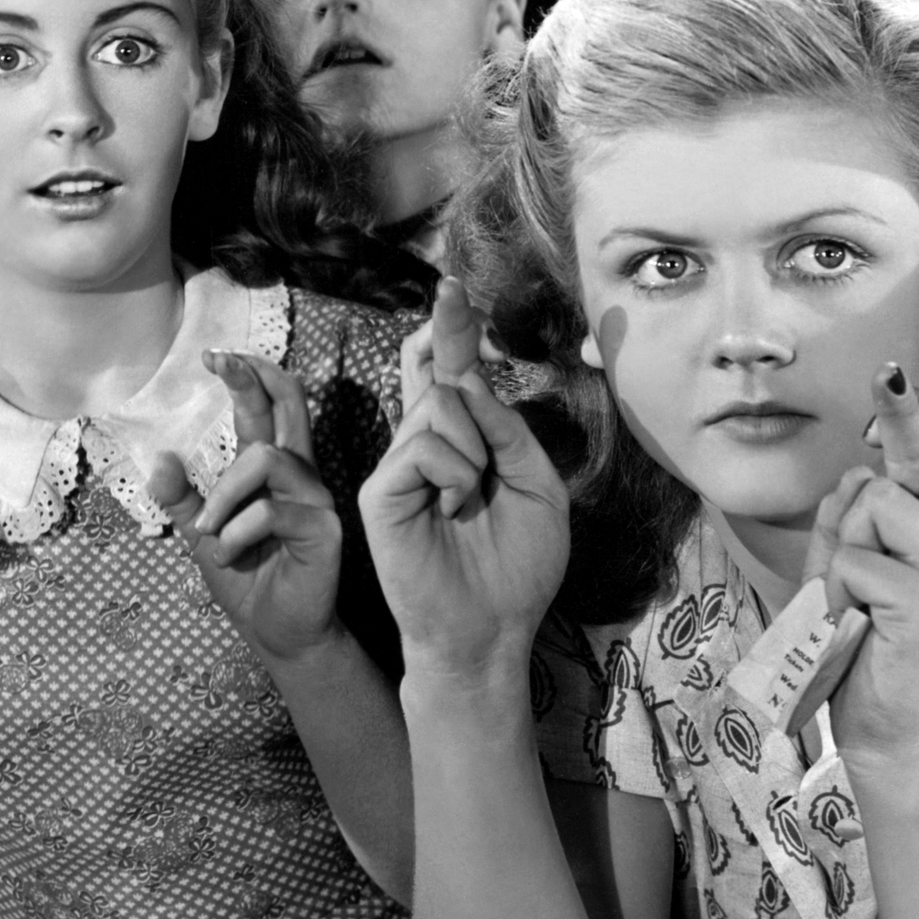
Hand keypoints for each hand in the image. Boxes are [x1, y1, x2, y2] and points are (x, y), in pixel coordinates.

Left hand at [147, 352, 343, 668]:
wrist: (277, 633)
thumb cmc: (246, 579)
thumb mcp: (202, 533)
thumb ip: (183, 497)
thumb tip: (159, 458)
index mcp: (273, 470)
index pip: (270, 407)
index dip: (249, 376)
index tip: (215, 356)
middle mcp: (300, 474)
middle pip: (289, 405)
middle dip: (254, 379)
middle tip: (221, 361)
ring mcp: (316, 499)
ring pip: (266, 459)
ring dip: (224, 493)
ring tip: (207, 532)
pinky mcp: (324, 529)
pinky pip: (270, 512)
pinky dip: (236, 532)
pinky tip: (227, 554)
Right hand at [357, 280, 569, 691]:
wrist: (491, 629)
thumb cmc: (517, 566)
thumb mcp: (538, 486)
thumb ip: (509, 431)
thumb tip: (466, 383)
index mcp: (462, 443)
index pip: (449, 373)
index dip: (451, 329)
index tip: (454, 289)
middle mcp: (424, 445)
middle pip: (440, 371)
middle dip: (455, 335)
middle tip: (461, 305)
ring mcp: (398, 464)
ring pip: (441, 407)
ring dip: (477, 451)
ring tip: (473, 499)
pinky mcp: (380, 490)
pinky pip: (426, 447)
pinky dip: (456, 476)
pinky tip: (454, 511)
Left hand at [811, 368, 918, 788]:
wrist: (882, 729)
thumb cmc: (861, 644)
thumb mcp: (849, 568)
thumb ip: (855, 517)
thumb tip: (861, 468)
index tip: (897, 396)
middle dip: (903, 420)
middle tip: (885, 381)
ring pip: (874, 504)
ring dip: (841, 544)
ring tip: (851, 596)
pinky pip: (856, 559)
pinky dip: (836, 588)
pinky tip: (855, 623)